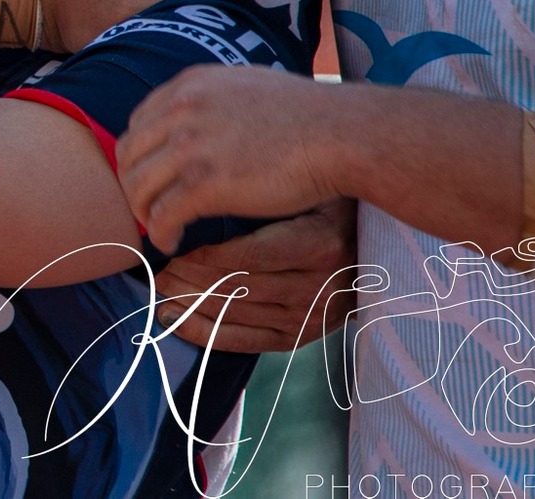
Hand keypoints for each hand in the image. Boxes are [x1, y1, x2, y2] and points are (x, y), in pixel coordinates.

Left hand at [117, 66, 345, 253]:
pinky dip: (160, 232)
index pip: (139, 123)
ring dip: (143, 212)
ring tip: (158, 227)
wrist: (341, 133)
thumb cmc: (308, 114)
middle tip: (147, 208)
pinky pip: (163, 214)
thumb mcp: (247, 85)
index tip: (150, 177)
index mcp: (189, 85)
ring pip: (139, 187)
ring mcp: (190, 146)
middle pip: (130, 155)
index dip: (140, 156)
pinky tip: (171, 241)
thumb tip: (200, 111)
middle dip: (133, 185)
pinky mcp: (204, 183)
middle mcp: (181, 110)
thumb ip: (215, 98)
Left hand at [153, 200, 357, 351]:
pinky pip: (246, 342)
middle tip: (154, 270)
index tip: (169, 249)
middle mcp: (318, 287)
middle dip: (186, 280)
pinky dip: (205, 332)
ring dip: (190, 303)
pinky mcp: (304, 337)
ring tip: (159, 290)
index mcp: (319, 246)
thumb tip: (203, 198)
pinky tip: (175, 320)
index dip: (199, 258)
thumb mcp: (312, 192)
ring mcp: (312, 317)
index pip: (244, 258)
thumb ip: (268, 198)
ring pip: (235, 314)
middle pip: (234, 287)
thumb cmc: (334, 208)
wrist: (380, 250)